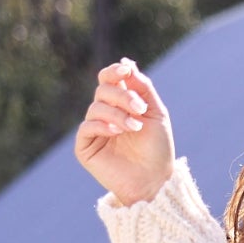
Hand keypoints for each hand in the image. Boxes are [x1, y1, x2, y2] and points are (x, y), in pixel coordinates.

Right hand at [75, 58, 176, 204]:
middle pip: (103, 90)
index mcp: (121, 104)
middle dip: (122, 96)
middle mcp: (106, 114)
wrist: (155, 180)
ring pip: (96, 107)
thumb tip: (126, 63)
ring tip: (135, 127)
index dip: (114, 72)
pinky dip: (102, 125)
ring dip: (117, 114)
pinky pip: (87, 127)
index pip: (109, 79)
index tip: (126, 71)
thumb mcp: (156, 113)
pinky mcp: (86, 147)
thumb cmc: (158, 148)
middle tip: (140, 109)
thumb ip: (143, 87)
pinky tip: (117, 132)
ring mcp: (95, 130)